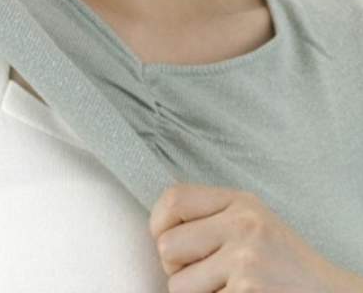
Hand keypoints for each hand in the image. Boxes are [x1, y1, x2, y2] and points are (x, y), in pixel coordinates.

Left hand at [149, 184, 362, 292]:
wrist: (325, 291)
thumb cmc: (280, 258)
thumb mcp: (250, 218)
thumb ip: (210, 213)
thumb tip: (161, 212)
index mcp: (239, 201)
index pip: (174, 199)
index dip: (158, 222)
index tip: (164, 237)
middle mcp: (243, 225)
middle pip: (167, 246)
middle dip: (175, 267)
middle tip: (201, 271)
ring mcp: (246, 260)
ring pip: (178, 285)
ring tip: (222, 285)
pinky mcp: (247, 291)